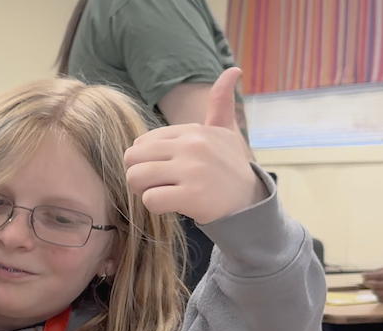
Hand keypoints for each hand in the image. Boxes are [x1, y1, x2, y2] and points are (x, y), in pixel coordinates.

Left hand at [125, 68, 267, 224]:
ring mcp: (192, 170)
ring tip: (164, 193)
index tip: (166, 169)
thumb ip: (221, 104)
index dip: (146, 160)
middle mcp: (192, 146)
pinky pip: (150, 199)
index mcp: (193, 131)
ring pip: (135, 178)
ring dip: (143, 191)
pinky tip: (174, 206)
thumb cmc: (230, 168)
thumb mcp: (227, 132)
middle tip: (158, 184)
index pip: (141, 142)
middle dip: (138, 175)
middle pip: (132, 158)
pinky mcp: (192, 195)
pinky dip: (156, 207)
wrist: (250, 203)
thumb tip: (233, 70)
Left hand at [363, 265, 382, 302]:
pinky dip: (378, 296)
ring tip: (374, 287)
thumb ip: (381, 271)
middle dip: (369, 283)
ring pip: (378, 293)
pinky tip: (380, 292)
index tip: (363, 275)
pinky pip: (382, 300)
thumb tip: (367, 275)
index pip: (380, 276)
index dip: (369, 276)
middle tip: (365, 282)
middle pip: (377, 286)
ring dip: (373, 290)